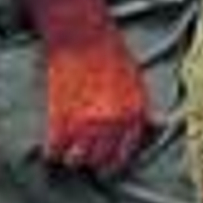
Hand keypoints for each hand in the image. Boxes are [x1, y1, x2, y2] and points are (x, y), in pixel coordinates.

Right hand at [43, 33, 153, 176]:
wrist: (85, 38)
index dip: (113, 162)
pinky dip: (51, 150)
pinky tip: (52, 143)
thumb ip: (138, 108)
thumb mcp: (136, 81)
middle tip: (82, 152)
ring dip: (70, 156)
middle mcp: (113, 124)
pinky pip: (54, 151)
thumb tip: (151, 126)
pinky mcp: (61, 120)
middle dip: (91, 159)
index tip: (104, 163)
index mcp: (134, 113)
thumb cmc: (111, 54)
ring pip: (76, 160)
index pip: (125, 154)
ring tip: (67, 147)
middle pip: (99, 161)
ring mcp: (86, 124)